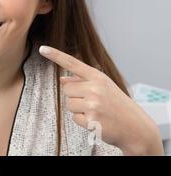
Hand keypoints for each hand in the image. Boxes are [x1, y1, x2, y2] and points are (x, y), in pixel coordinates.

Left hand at [39, 46, 163, 155]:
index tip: (42, 49)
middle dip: (74, 96)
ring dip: (78, 110)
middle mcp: (95, 88)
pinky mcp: (92, 120)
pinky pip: (74, 118)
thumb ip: (82, 81)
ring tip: (95, 111)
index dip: (56, 55)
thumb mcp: (103, 87)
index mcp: (97, 77)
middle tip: (92, 102)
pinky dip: (82, 121)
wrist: (135, 127)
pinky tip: (96, 121)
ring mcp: (94, 104)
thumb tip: (62, 79)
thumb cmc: (117, 105)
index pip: (72, 63)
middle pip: (66, 89)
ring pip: (68, 104)